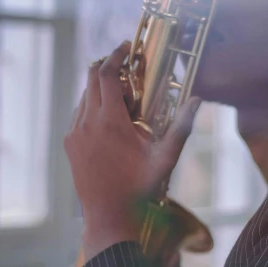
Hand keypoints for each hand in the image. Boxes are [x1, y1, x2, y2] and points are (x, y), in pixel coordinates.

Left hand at [64, 41, 200, 259]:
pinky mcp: (69, 145)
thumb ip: (182, 126)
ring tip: (125, 99)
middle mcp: (87, 123)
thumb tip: (198, 99)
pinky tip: (110, 120)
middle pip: (92, 79)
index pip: (108, 75)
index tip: (127, 47)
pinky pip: (78, 114)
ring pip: (84, 96)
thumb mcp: (166, 158)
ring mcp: (75, 134)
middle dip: (109, 67)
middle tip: (129, 69)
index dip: (117, 56)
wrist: (110, 219)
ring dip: (102, 88)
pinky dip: (92, 106)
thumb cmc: (140, 190)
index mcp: (110, 122)